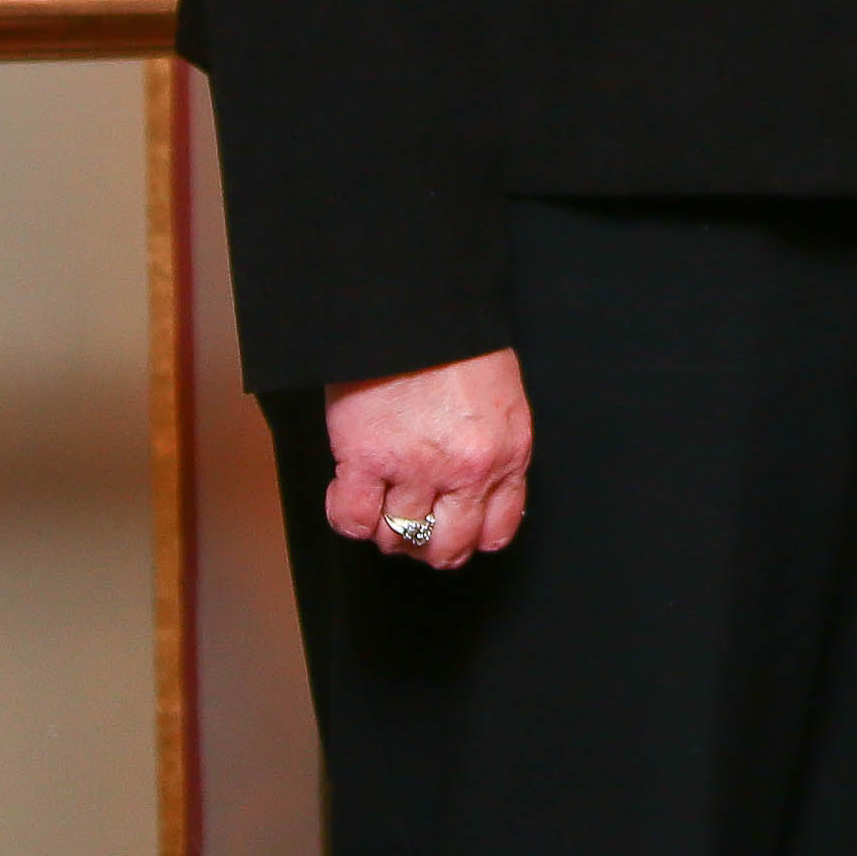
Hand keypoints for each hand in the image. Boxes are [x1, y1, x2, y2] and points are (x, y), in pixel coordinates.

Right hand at [323, 349, 532, 569]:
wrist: (417, 308)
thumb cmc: (458, 346)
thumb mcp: (501, 402)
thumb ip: (493, 451)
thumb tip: (476, 495)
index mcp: (508, 453)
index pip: (497, 529)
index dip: (470, 536)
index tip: (454, 528)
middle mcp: (468, 469)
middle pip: (446, 547)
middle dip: (427, 544)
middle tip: (413, 524)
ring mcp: (417, 468)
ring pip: (397, 538)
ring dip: (386, 527)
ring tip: (382, 496)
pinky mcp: (368, 459)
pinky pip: (354, 520)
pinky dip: (348, 516)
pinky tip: (351, 491)